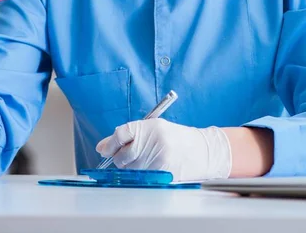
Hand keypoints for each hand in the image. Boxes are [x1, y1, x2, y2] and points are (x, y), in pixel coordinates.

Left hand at [96, 118, 231, 181]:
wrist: (203, 151)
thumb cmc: (177, 137)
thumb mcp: (153, 127)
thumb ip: (128, 135)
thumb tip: (102, 147)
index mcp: (151, 127)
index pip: (121, 134)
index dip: (110, 143)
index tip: (105, 149)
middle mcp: (155, 142)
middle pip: (122, 155)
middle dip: (120, 157)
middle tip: (128, 155)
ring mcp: (159, 160)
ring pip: (130, 170)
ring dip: (131, 167)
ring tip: (145, 159)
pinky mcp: (163, 175)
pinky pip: (141, 178)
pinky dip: (141, 175)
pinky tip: (151, 167)